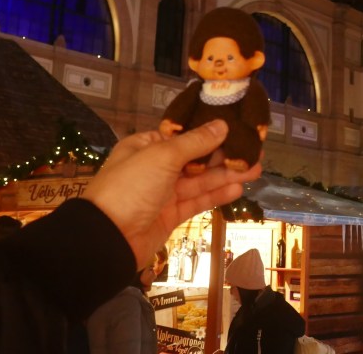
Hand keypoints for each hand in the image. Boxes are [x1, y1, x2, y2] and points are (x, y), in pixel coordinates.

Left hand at [84, 120, 260, 267]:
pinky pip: (196, 201)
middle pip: (195, 158)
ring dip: (226, 175)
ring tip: (254, 170)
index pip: (183, 135)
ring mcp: (163, 192)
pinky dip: (216, 195)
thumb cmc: (130, 187)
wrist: (108, 238)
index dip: (210, 132)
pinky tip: (237, 189)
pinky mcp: (170, 215)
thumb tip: (222, 125)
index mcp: (146, 146)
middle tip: (254, 151)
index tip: (236, 128)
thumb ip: (195, 142)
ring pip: (200, 180)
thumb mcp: (162, 156)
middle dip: (223, 155)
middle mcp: (155, 167)